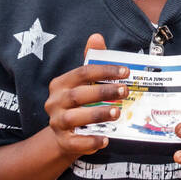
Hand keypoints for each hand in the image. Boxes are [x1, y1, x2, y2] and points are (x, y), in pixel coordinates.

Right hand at [44, 34, 127, 161]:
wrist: (64, 135)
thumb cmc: (78, 103)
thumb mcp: (83, 82)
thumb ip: (91, 61)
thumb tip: (96, 37)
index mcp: (60, 84)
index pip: (82, 72)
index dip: (104, 71)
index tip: (126, 72)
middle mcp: (54, 102)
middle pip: (78, 95)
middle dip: (103, 92)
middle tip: (125, 91)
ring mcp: (57, 123)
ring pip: (74, 118)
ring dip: (97, 114)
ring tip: (118, 112)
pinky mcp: (63, 141)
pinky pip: (75, 142)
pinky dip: (91, 141)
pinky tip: (106, 139)